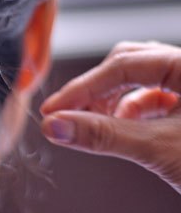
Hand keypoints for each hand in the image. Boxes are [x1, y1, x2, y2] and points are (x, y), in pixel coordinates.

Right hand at [40, 41, 180, 194]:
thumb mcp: (158, 149)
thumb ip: (103, 135)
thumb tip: (56, 126)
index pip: (124, 63)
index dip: (83, 87)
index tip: (54, 110)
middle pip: (131, 64)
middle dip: (97, 89)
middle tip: (67, 115)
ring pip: (143, 82)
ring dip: (113, 102)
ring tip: (92, 125)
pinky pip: (156, 101)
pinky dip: (133, 114)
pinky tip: (121, 131)